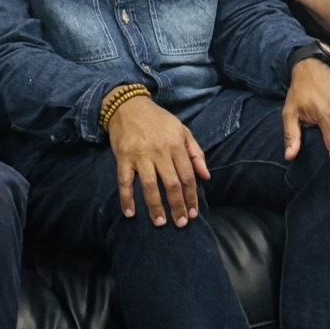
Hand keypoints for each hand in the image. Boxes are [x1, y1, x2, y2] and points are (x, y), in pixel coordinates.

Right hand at [106, 94, 209, 227]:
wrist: (129, 105)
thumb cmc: (158, 120)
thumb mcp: (182, 130)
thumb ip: (196, 153)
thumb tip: (206, 177)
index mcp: (176, 144)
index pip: (187, 176)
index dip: (192, 197)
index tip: (193, 213)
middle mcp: (159, 151)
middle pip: (171, 184)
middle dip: (177, 206)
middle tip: (181, 223)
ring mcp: (140, 155)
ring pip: (150, 186)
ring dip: (155, 207)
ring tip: (160, 223)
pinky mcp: (123, 157)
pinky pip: (125, 181)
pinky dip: (126, 199)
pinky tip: (130, 213)